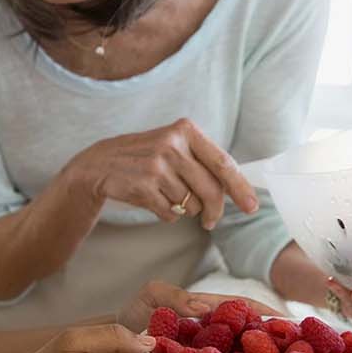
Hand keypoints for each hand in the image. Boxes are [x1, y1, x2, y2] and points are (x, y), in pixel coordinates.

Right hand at [70, 119, 258, 228]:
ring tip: (166, 195)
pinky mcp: (143, 186)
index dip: (240, 188)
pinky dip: (167, 214)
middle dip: (215, 211)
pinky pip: (171, 213)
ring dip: (184, 209)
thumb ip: (203, 161)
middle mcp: (172, 144)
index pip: (223, 163)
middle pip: (211, 190)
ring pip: (191, 204)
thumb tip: (238, 189)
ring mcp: (156, 165)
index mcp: (185, 130)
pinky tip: (154, 200)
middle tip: (211, 221)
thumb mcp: (173, 146)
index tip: (252, 206)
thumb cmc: (146, 157)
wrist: (100, 163)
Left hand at [115, 279, 282, 334]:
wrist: (111, 351)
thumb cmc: (133, 319)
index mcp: (210, 313)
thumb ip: (173, 295)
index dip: (272, 316)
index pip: (248, 310)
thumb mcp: (151, 297)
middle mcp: (217, 337)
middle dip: (280, 347)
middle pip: (255, 340)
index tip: (293, 324)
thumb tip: (203, 307)